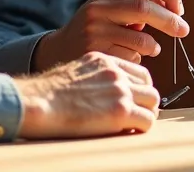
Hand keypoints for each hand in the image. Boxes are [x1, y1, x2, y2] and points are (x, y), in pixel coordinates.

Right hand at [15, 52, 160, 138]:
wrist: (40, 102)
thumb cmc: (48, 93)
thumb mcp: (75, 71)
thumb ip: (95, 76)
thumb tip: (103, 92)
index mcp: (105, 61)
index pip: (138, 71)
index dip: (139, 88)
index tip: (134, 99)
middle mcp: (116, 72)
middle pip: (149, 85)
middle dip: (146, 101)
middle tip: (138, 114)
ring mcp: (120, 90)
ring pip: (153, 101)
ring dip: (146, 114)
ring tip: (134, 124)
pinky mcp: (121, 111)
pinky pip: (147, 121)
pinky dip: (141, 128)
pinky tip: (129, 132)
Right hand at [33, 0, 188, 68]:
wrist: (58, 51)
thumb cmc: (96, 29)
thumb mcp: (112, 8)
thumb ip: (138, 3)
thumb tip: (173, 5)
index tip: (178, 8)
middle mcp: (101, 5)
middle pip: (145, 7)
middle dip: (171, 21)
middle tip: (184, 31)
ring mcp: (96, 29)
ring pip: (142, 39)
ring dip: (153, 46)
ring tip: (149, 49)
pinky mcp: (95, 51)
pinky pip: (132, 58)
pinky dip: (138, 60)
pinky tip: (128, 58)